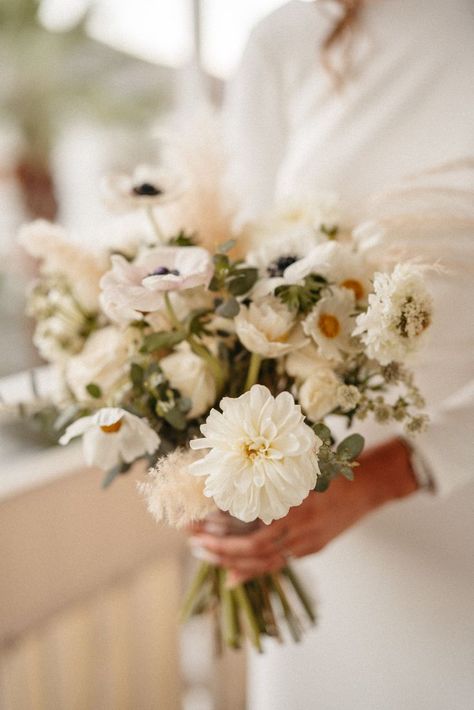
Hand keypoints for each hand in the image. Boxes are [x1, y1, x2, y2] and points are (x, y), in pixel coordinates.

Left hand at [188, 438, 417, 585]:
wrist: (370, 484)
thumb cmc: (333, 465)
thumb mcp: (301, 461)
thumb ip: (271, 468)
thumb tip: (230, 472)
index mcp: (296, 502)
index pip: (251, 522)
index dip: (222, 526)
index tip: (197, 522)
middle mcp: (301, 527)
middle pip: (254, 548)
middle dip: (220, 548)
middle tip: (194, 542)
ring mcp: (308, 542)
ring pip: (264, 561)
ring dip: (232, 561)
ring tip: (205, 556)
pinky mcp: (312, 548)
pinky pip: (278, 564)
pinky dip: (253, 570)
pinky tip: (232, 575)